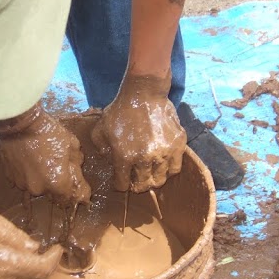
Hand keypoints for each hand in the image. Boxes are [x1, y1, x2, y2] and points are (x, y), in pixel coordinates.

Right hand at [0, 105, 91, 206]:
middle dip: (58, 185)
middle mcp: (39, 189)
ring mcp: (22, 184)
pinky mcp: (11, 177)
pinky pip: (24, 180)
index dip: (78, 194)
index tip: (82, 190)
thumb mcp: (71, 144)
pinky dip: (29, 174)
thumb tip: (75, 170)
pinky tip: (30, 160)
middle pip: (53, 194)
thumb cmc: (48, 132)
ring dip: (42, 179)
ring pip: (38, 187)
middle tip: (60, 170)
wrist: (20, 122)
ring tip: (42, 162)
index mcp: (57, 183)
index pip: (71, 200)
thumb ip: (76, 162)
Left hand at [92, 72, 186, 192]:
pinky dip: (168, 171)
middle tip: (136, 180)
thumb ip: (101, 148)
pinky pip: (175, 168)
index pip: (123, 185)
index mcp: (124, 157)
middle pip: (142, 185)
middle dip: (137, 185)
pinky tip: (163, 165)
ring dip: (153, 179)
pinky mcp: (178, 145)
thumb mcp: (101, 129)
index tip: (121, 181)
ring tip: (150, 174)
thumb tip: (109, 161)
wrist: (144, 93)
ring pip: (160, 180)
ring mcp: (164, 153)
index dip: (120, 185)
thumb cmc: (120, 110)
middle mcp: (145, 158)